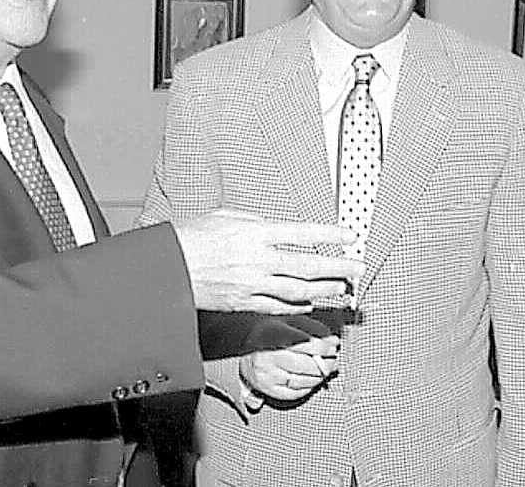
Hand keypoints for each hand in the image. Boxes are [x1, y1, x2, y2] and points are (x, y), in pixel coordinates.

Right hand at [173, 209, 363, 313]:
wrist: (166, 268)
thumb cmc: (192, 237)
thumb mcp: (226, 216)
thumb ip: (256, 223)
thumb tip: (278, 229)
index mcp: (255, 234)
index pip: (303, 234)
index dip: (330, 236)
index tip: (350, 237)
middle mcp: (258, 261)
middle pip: (308, 267)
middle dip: (338, 269)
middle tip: (358, 269)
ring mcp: (252, 285)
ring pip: (298, 291)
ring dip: (324, 291)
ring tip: (342, 289)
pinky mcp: (244, 303)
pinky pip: (278, 307)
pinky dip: (298, 306)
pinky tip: (311, 303)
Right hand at [240, 317, 339, 401]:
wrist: (245, 350)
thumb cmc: (274, 333)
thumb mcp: (291, 322)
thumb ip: (314, 328)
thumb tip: (334, 342)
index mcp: (271, 333)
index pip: (305, 342)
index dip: (324, 346)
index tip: (334, 345)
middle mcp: (266, 356)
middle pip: (306, 364)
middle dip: (326, 363)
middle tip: (333, 359)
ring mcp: (266, 375)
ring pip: (303, 380)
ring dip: (320, 376)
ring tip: (324, 368)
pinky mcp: (268, 390)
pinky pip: (296, 393)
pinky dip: (309, 386)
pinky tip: (311, 377)